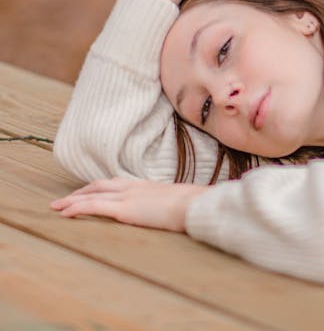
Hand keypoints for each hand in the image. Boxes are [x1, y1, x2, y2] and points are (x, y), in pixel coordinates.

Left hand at [50, 178, 209, 230]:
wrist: (192, 204)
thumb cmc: (189, 205)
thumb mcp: (173, 202)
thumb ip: (163, 204)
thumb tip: (165, 212)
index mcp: (142, 185)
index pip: (113, 184)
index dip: (96, 188)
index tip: (85, 192)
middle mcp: (131, 186)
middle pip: (98, 186)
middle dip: (79, 192)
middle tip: (63, 200)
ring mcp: (126, 196)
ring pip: (92, 195)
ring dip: (72, 200)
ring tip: (57, 207)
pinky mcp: (124, 208)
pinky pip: (94, 206)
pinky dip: (77, 208)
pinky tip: (65, 214)